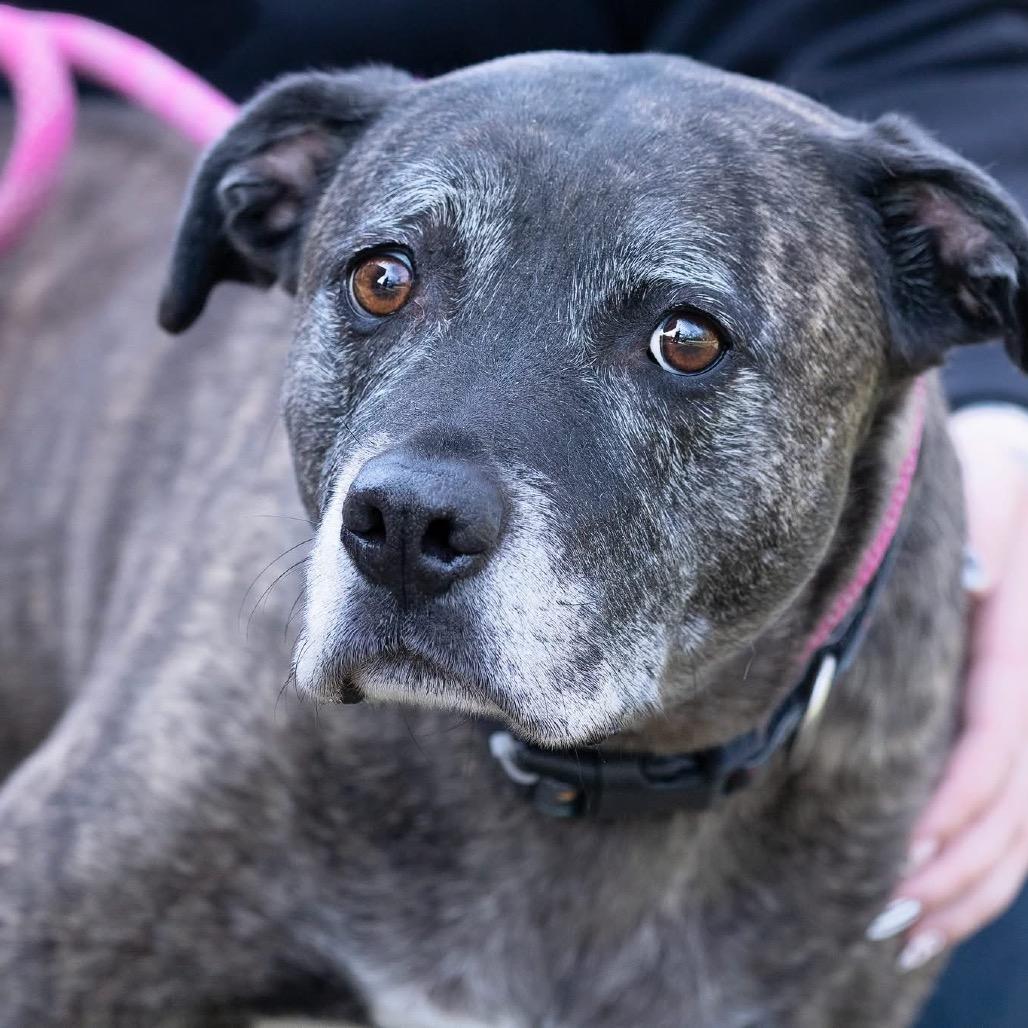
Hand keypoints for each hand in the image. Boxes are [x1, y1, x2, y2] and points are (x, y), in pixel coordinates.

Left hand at [867, 404, 1027, 970]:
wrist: (1020, 472)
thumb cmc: (991, 485)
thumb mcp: (985, 508)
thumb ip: (982, 551)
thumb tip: (976, 586)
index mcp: (1016, 655)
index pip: (994, 752)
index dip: (951, 810)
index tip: (902, 857)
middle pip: (1011, 810)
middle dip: (950, 873)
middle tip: (884, 919)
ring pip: (1022, 827)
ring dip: (968, 888)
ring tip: (906, 933)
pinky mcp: (1017, 715)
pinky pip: (1020, 808)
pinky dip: (987, 863)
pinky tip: (944, 897)